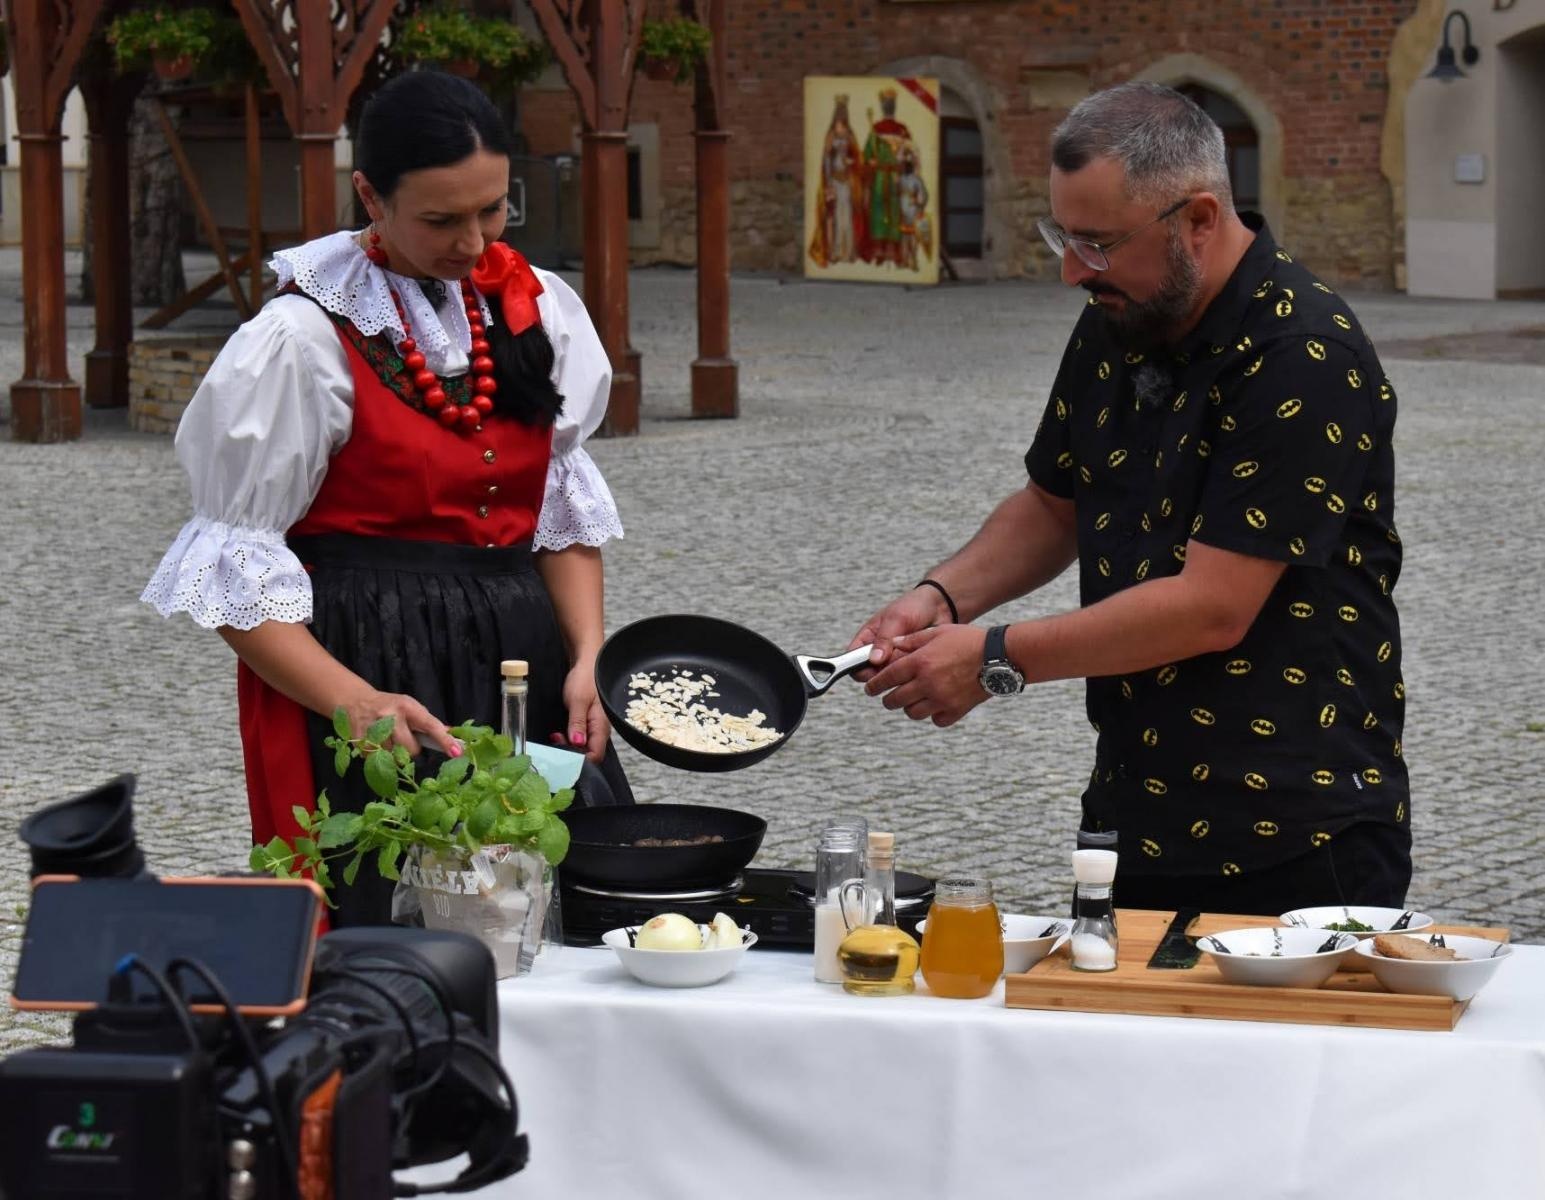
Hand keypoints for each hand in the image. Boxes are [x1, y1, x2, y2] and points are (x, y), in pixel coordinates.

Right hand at [340, 689, 459, 757]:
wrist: (357, 702)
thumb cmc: (392, 707)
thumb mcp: (412, 708)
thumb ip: (429, 723)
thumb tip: (454, 738)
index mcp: (407, 707)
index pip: (431, 725)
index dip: (445, 740)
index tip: (457, 752)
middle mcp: (390, 717)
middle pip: (411, 750)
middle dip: (411, 749)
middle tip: (404, 738)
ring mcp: (373, 729)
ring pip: (394, 758)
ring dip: (394, 753)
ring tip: (388, 739)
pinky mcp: (360, 741)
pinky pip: (377, 760)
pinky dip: (379, 756)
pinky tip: (376, 742)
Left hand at [553, 657, 609, 762]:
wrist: (587, 663)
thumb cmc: (586, 678)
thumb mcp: (578, 700)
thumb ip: (577, 723)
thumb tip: (577, 742)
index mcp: (601, 726)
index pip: (595, 754)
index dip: (580, 759)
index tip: (563, 753)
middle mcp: (599, 730)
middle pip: (589, 753)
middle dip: (571, 753)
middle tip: (555, 742)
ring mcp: (593, 727)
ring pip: (583, 747)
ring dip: (568, 746)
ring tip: (555, 737)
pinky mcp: (587, 723)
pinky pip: (580, 738)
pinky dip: (569, 739)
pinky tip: (559, 733)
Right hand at [846, 586, 952, 681]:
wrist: (940, 607)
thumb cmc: (913, 606)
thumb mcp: (896, 618)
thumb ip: (884, 639)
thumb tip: (874, 660)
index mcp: (867, 639)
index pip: (852, 660)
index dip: (858, 667)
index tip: (873, 666)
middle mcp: (878, 653)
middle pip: (870, 674)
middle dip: (884, 669)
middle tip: (898, 656)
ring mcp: (894, 662)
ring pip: (890, 676)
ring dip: (901, 667)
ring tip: (913, 651)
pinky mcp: (910, 667)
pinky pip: (907, 676)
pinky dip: (913, 669)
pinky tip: (922, 656)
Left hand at [864, 624, 989, 726]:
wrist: (1000, 656)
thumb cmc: (969, 640)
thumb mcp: (938, 632)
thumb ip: (912, 640)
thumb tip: (892, 645)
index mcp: (920, 662)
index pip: (886, 678)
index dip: (874, 684)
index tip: (870, 688)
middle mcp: (927, 683)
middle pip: (894, 700)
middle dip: (887, 698)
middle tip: (888, 697)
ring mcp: (942, 699)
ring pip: (912, 713)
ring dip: (909, 707)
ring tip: (912, 700)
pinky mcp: (956, 710)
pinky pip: (936, 719)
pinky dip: (933, 714)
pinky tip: (935, 705)